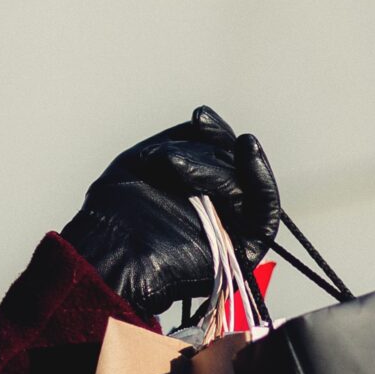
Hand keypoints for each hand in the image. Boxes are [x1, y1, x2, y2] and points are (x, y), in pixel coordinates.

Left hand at [59, 105, 279, 318]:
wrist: (108, 256)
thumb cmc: (115, 213)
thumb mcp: (142, 162)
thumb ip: (178, 141)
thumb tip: (206, 121)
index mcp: (196, 190)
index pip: (220, 156)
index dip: (214, 134)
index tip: (200, 116)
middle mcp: (218, 208)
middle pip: (234, 168)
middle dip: (209, 154)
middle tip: (172, 160)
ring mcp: (234, 228)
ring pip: (246, 185)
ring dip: (220, 168)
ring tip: (178, 168)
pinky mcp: (246, 250)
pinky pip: (266, 214)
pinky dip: (262, 181)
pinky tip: (247, 152)